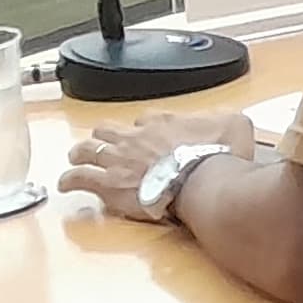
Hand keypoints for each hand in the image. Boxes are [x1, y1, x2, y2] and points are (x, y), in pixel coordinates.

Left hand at [58, 110, 256, 219]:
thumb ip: (230, 120)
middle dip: (106, 135)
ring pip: (86, 148)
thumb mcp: (237, 126)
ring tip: (77, 156)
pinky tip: (66, 184)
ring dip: (81, 152)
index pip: (147, 119)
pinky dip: (70, 180)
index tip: (148, 135)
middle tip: (105, 142)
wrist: (198, 180)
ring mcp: (118, 158)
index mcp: (164, 122)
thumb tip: (233, 119)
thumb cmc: (216, 157)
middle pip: (110, 129)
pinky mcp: (107, 182)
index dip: (145, 127)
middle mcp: (135, 136)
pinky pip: (78, 178)